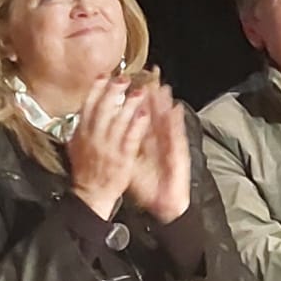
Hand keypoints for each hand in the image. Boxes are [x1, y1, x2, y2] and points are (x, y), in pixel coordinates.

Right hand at [66, 75, 148, 218]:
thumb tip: (79, 114)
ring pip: (119, 120)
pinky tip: (144, 114)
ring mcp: (108, 147)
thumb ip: (78, 130)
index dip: (96, 89)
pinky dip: (137, 125)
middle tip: (124, 78)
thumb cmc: (85, 172)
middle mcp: (93, 138)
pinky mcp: (122, 158)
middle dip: (114, 91)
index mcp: (81, 133)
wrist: (91, 195)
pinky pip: (130, 138)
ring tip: (140, 91)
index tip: (104, 75)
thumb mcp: (75, 147)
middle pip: (103, 108)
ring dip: (130, 104)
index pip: (88, 106)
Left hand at [125, 83, 191, 222]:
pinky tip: (176, 110)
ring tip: (163, 87)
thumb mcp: (128, 165)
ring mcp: (169, 147)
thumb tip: (102, 134)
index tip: (129, 84)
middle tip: (148, 76)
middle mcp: (157, 142)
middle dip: (151, 96)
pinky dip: (176, 123)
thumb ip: (119, 147)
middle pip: (154, 115)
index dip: (133, 102)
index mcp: (144, 142)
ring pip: (166, 121)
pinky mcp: (178, 155)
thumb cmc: (147, 186)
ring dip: (165, 104)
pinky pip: (176, 137)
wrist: (164, 204)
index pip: (137, 118)